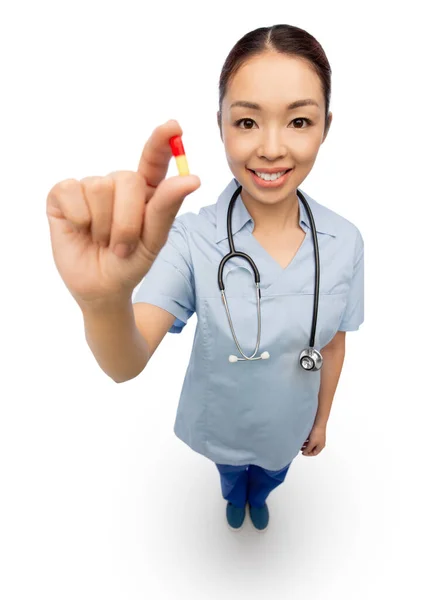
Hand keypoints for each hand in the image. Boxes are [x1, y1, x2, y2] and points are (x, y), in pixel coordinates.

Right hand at [46, 120, 200, 309]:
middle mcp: (118, 183)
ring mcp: (89, 187)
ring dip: (104, 226)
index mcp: (146, 191)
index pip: (154, 159)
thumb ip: (167, 207)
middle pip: (127, 179)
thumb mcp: (154, 240)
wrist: (100, 288)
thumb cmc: (130, 263)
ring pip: (99, 187)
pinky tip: (80, 230)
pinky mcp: (63, 194)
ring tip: (103, 240)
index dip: (162, 142)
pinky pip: (71, 191)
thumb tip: (192, 177)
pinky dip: (79, 218)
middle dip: (127, 222)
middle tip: (122, 247)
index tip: (174, 126)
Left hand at [301, 424, 325, 455]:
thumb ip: (308, 448)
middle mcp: (320, 443)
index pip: (314, 453)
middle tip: (300, 448)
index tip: (303, 453)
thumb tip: (305, 452)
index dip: (308, 454)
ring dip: (306, 444)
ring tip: (300, 443)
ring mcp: (318, 438)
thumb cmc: (317, 433)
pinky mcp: (315, 433)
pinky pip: (310, 438)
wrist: (318, 423)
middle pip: (312, 448)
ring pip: (311, 443)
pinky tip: (302, 438)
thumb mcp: (312, 443)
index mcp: (320, 446)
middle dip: (306, 449)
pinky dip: (306, 440)